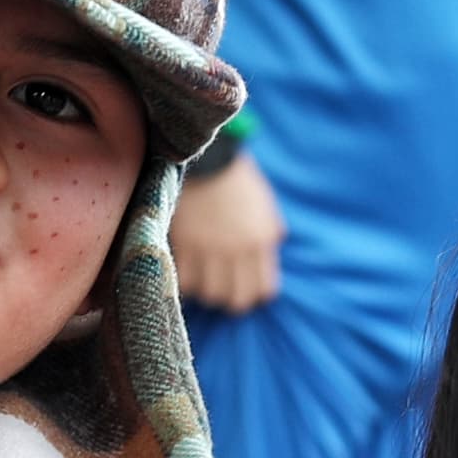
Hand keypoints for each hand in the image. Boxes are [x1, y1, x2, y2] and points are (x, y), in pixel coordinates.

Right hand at [171, 157, 284, 312]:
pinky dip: (186, 280)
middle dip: (230, 297)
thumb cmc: (236, 179)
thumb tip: (273, 247)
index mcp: (261, 242)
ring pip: (211, 294)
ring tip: (203, 277)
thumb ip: (270, 230)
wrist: (206, 158)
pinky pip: (186, 281)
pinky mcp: (184, 245)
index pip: (264, 289)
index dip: (255, 293)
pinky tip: (186, 268)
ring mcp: (210, 250)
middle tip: (222, 286)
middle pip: (237, 299)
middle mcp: (238, 251)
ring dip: (207, 289)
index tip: (245, 286)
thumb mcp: (264, 204)